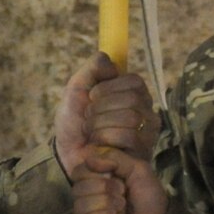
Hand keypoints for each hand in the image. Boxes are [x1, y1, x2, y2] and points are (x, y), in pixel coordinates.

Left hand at [55, 53, 158, 177]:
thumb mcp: (77, 90)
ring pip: (131, 117)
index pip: (134, 81)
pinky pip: (129, 136)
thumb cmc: (74, 123)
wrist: (66, 155)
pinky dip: (106, 139)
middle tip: (88, 120)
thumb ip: (93, 69)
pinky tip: (99, 146)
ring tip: (92, 134)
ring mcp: (147, 133)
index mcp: (134, 94)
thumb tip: (109, 58)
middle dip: (100, 109)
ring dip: (101, 125)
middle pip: (132, 99)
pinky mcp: (144, 152)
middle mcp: (146, 111)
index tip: (91, 98)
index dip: (108, 89)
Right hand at [71, 147, 167, 213]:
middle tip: (122, 192)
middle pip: (78, 187)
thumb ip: (115, 157)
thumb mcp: (137, 169)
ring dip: (105, 203)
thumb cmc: (149, 198)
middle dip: (104, 187)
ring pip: (80, 204)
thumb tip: (89, 159)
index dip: (94, 169)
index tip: (112, 171)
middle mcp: (88, 198)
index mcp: (97, 181)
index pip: (79, 171)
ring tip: (122, 207)